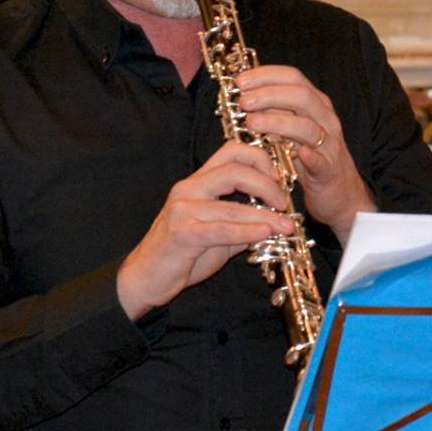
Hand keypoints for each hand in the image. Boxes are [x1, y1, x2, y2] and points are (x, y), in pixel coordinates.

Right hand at [116, 139, 296, 319]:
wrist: (145, 278)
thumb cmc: (180, 255)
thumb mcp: (217, 236)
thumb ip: (242, 224)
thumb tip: (275, 222)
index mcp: (197, 183)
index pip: (231, 151)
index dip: (260, 159)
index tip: (279, 180)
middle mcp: (188, 189)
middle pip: (235, 170)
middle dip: (268, 185)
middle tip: (284, 203)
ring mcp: (183, 210)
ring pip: (233, 206)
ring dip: (266, 216)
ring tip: (286, 226)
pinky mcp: (182, 233)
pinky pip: (221, 230)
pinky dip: (247, 231)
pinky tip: (265, 234)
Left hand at [233, 64, 374, 235]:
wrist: (340, 193)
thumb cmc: (308, 157)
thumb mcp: (290, 130)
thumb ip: (272, 112)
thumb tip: (242, 98)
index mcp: (315, 103)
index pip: (293, 77)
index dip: (265, 75)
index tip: (240, 81)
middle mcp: (325, 119)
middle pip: (301, 96)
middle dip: (269, 95)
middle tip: (243, 102)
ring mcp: (329, 144)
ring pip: (307, 127)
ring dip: (278, 122)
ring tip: (251, 123)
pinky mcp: (329, 170)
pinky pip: (319, 161)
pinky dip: (308, 156)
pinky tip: (294, 152)